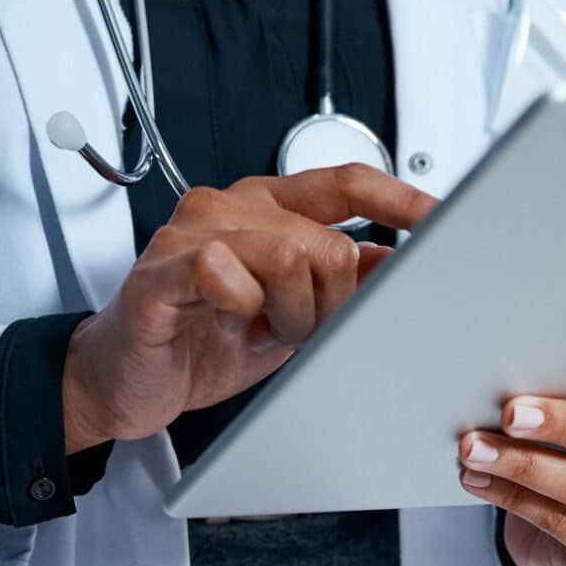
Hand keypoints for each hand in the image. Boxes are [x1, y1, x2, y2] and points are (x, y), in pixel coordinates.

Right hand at [60, 165, 438, 452]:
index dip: (401, 200)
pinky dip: (243, 306)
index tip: (444, 220)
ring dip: (291, 314)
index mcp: (266, 208)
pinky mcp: (161, 271)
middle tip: (303, 331)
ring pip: (288, 254)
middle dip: (333, 302)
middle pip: (327, 239)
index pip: (347, 183)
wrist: (121, 382)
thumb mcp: (292, 314)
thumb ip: (341, 283)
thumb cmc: (201, 341)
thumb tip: (405, 266)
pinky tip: (231, 323)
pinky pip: (225, 271)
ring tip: (264, 333)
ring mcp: (192, 233)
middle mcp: (231, 207)